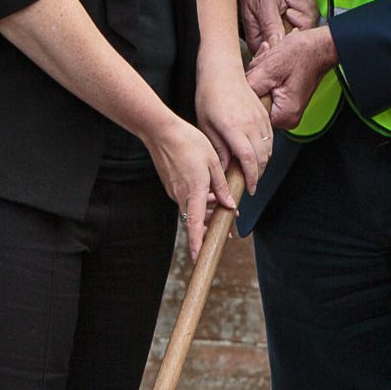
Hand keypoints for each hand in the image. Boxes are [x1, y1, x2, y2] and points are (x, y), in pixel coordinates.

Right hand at [144, 114, 230, 259]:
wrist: (161, 131)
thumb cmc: (189, 143)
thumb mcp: (212, 162)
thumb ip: (221, 187)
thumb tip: (229, 205)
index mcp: (194, 191)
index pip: (194, 224)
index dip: (197, 243)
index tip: (199, 258)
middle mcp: (181, 195)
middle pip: (195, 220)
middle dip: (208, 229)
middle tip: (225, 232)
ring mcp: (174, 191)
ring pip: (192, 209)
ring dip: (206, 213)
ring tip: (222, 209)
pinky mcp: (171, 185)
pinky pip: (187, 199)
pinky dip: (199, 201)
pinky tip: (209, 193)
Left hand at [196, 60, 272, 196]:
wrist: (222, 71)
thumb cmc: (209, 95)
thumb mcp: (206, 124)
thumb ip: (218, 147)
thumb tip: (225, 168)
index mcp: (233, 127)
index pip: (248, 160)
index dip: (251, 178)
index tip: (249, 189)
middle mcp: (250, 123)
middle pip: (262, 157)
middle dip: (258, 175)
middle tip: (250, 184)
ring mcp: (260, 117)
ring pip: (269, 148)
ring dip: (263, 163)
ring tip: (252, 172)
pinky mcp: (264, 113)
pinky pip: (271, 137)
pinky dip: (267, 150)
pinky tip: (257, 155)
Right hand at [235, 0, 316, 56]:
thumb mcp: (264, 4)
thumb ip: (270, 27)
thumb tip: (275, 47)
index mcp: (261, 41)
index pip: (282, 51)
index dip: (292, 35)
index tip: (290, 15)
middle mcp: (275, 38)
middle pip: (301, 39)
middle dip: (300, 14)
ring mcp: (288, 29)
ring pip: (310, 25)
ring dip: (303, 4)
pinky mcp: (298, 20)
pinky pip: (313, 15)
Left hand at [245, 26, 336, 130]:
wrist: (320, 46)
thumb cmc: (302, 54)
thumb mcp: (269, 68)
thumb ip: (249, 87)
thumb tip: (232, 100)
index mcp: (284, 116)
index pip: (250, 115)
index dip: (247, 94)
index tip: (254, 77)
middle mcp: (287, 118)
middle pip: (254, 105)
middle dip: (254, 83)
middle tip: (264, 67)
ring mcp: (287, 110)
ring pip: (259, 96)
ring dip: (260, 77)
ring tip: (270, 64)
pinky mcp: (286, 100)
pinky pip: (267, 91)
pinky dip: (266, 77)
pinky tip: (272, 66)